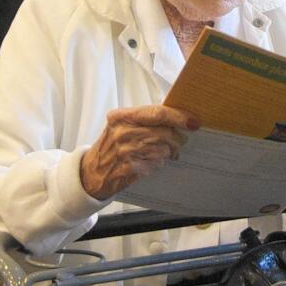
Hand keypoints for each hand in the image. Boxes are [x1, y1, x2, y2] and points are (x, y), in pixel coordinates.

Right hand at [80, 106, 199, 200]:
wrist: (92, 171)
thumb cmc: (111, 145)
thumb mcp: (120, 126)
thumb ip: (144, 120)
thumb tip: (175, 118)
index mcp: (121, 117)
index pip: (156, 113)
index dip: (178, 117)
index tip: (193, 122)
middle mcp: (122, 132)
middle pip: (164, 132)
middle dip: (178, 138)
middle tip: (181, 141)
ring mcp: (126, 152)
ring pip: (163, 149)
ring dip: (170, 152)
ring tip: (167, 152)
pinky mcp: (130, 168)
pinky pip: (156, 163)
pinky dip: (159, 163)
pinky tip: (154, 162)